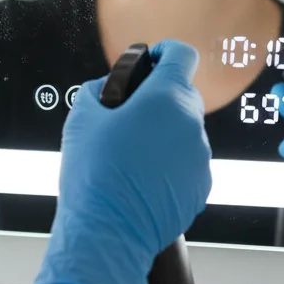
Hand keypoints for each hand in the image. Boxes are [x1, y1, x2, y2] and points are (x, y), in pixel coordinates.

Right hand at [28, 40, 212, 283]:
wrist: (107, 232)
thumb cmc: (94, 174)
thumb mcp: (82, 118)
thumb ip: (98, 91)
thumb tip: (106, 89)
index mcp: (166, 98)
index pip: (182, 54)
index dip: (165, 52)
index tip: (152, 60)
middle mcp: (191, 124)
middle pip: (183, 94)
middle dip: (160, 98)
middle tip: (130, 115)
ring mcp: (200, 158)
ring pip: (185, 131)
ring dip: (165, 133)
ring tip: (132, 154)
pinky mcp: (201, 187)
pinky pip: (188, 162)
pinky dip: (171, 163)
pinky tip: (142, 177)